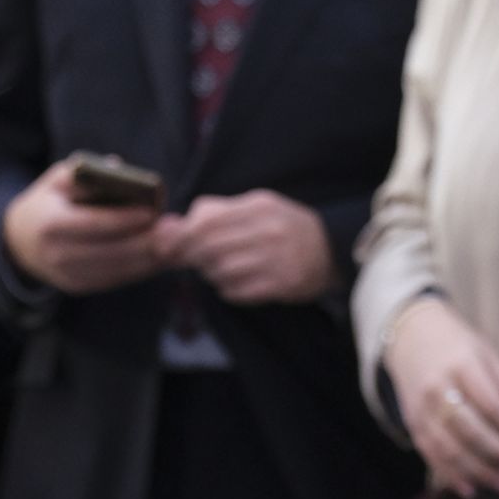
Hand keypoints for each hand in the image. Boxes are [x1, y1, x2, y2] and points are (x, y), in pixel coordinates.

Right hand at [4, 160, 162, 294]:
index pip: (94, 224)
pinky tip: (160, 256)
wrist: (20, 242)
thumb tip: (120, 167)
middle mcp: (57, 255)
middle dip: (145, 241)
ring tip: (174, 241)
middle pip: (111, 252)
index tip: (151, 212)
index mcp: (50, 225)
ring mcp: (67, 276)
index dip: (124, 220)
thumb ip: (86, 173)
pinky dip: (140, 269)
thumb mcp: (58, 180)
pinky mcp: (79, 287)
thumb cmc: (47, 203)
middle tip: (173, 229)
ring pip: (117, 270)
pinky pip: (115, 280)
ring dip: (149, 258)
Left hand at [155, 192, 333, 303]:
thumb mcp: (254, 207)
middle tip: (191, 259)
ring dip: (210, 273)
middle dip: (192, 256)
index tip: (169, 245)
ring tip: (220, 269)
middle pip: (209, 247)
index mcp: (258, 206)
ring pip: (219, 271)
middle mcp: (267, 231)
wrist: (330, 249)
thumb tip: (167, 225)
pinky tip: (236, 282)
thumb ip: (213, 212)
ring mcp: (276, 259)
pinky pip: (236, 291)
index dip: (180, 236)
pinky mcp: (281, 285)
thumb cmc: (283, 226)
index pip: (206, 221)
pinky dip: (227, 289)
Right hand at [382, 295, 498, 495]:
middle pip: (469, 430)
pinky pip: (431, 453)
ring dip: (478, 471)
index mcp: (461, 365)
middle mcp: (437, 388)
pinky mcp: (413, 422)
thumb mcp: (485, 353)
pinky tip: (470, 488)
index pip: (491, 404)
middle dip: (498, 454)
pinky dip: (450, 474)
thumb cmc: (458, 346)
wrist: (410, 336)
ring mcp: (421, 407)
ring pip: (449, 448)